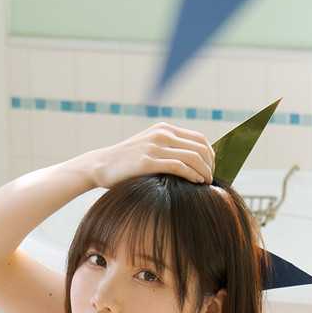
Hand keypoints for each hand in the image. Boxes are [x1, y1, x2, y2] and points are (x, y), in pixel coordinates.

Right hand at [86, 123, 213, 190]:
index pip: (200, 139)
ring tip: (206, 183)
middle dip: (210, 165)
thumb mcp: (150, 147)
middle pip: (200, 148)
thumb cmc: (127, 163)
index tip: (211, 169)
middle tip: (211, 179)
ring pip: (193, 157)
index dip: (211, 155)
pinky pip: (179, 167)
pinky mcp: (148, 161)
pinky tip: (196, 183)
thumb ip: (169, 149)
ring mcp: (154, 146)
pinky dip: (192, 175)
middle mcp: (162, 134)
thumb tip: (196, 162)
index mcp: (164, 129)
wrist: (100, 165)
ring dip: (204, 172)